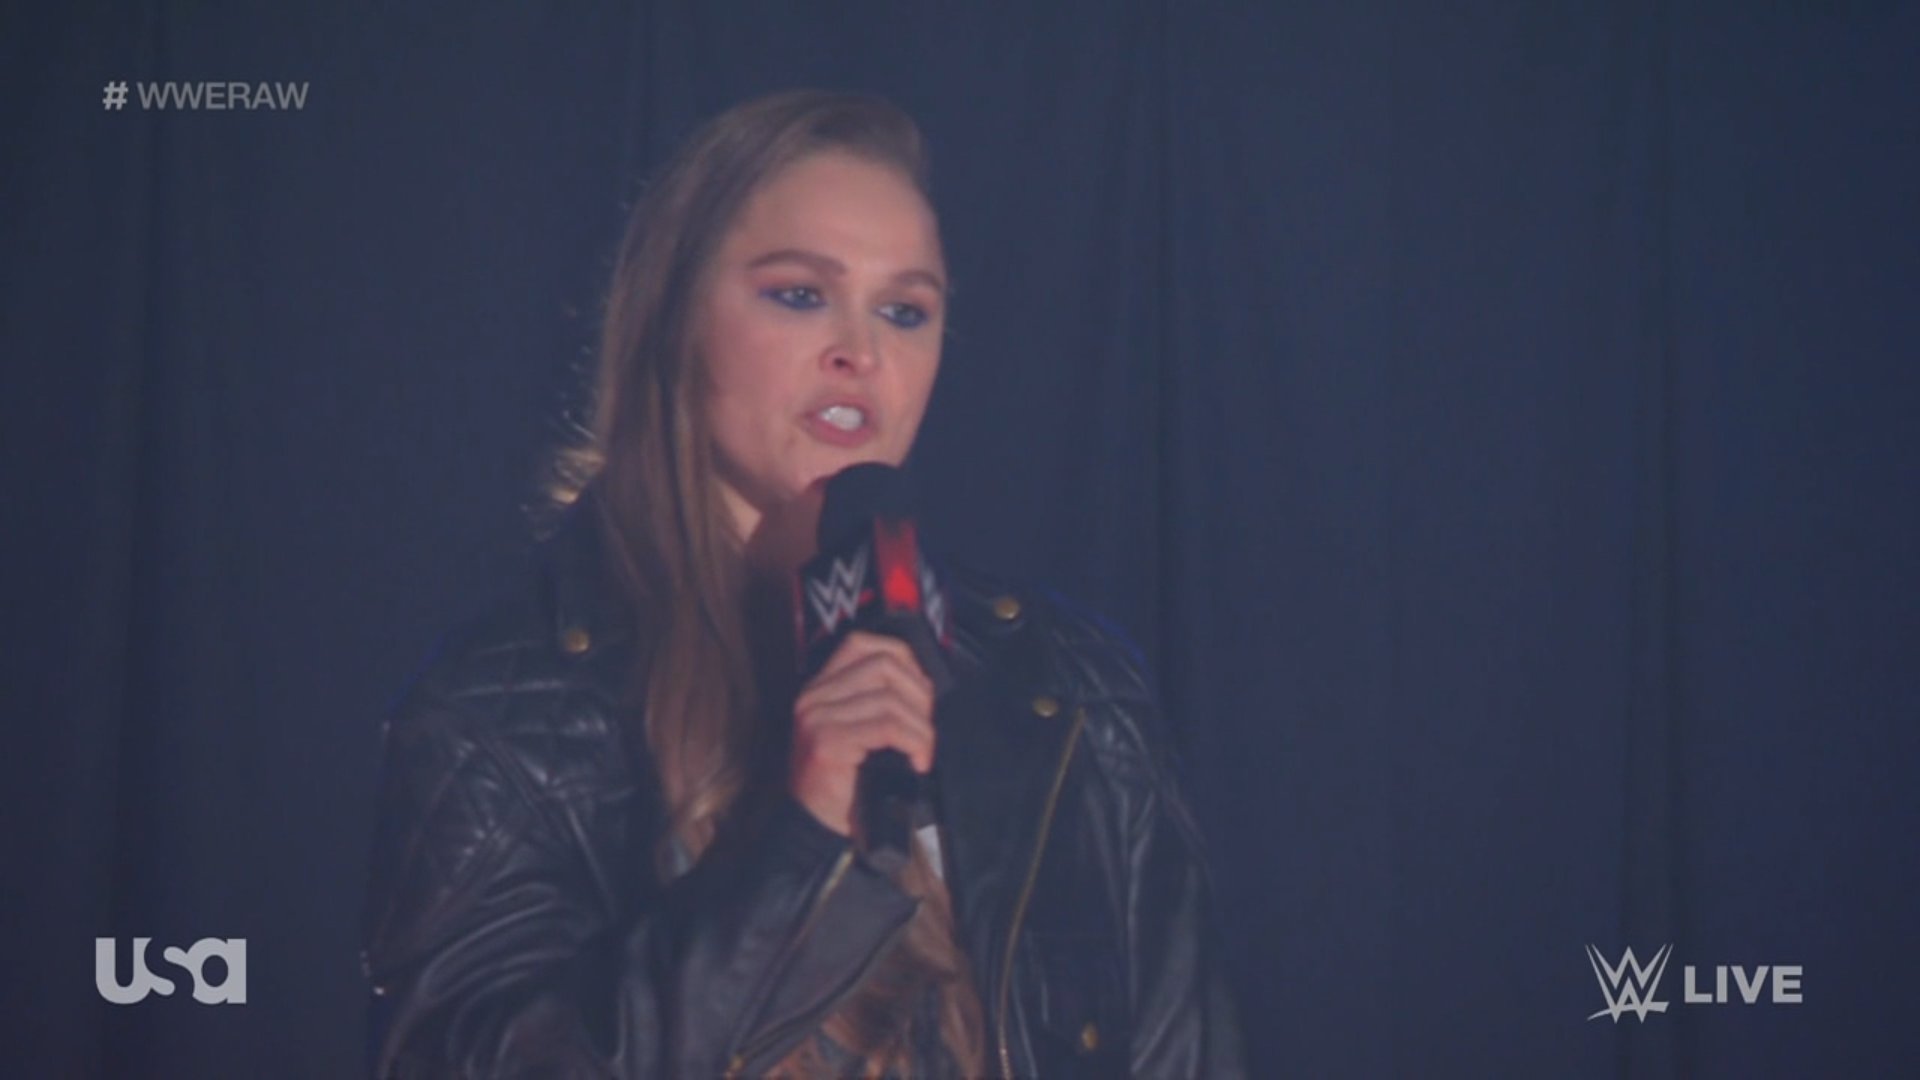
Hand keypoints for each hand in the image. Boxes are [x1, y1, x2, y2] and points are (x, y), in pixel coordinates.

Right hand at [789, 631, 934, 836]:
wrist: (813, 824)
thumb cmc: (843, 780)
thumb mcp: (857, 731)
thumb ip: (876, 701)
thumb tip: (924, 685)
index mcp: (820, 686)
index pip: (863, 643)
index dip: (903, 658)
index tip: (922, 689)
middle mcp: (814, 696)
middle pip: (884, 665)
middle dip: (919, 694)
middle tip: (926, 728)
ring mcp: (817, 717)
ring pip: (891, 700)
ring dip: (921, 727)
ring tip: (923, 750)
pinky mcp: (827, 741)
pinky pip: (887, 727)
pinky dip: (914, 741)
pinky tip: (918, 760)